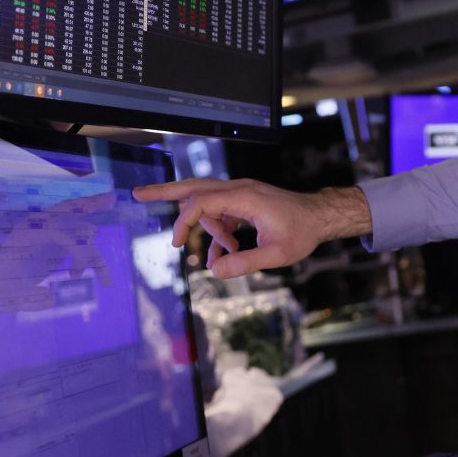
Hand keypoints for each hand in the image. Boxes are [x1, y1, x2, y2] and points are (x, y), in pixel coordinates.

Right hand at [131, 179, 368, 278]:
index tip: (177, 243)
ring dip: (207, 229)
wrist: (320, 217)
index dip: (185, 222)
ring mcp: (241, 193)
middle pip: (194, 186)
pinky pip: (220, 212)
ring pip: (207, 202)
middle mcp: (240, 189)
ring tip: (224, 252)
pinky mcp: (244, 200)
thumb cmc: (301, 233)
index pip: (201, 202)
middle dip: (166, 192)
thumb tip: (213, 270)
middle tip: (137, 194)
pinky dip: (217, 231)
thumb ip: (244, 263)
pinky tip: (224, 252)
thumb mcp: (276, 254)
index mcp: (245, 197)